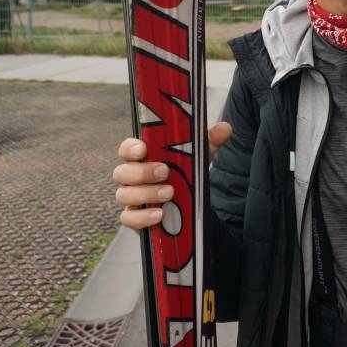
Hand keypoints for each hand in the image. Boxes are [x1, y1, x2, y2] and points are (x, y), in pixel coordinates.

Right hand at [112, 122, 232, 229]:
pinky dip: (143, 217)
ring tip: (169, 194)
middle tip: (165, 172)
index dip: (130, 148)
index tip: (143, 149)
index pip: (126, 149)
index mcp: (142, 157)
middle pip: (121, 172)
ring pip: (124, 195)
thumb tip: (225, 128)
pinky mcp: (134, 217)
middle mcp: (131, 176)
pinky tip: (160, 214)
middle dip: (142, 172)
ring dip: (146, 194)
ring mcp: (131, 197)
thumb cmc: (184, 171)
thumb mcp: (198, 156)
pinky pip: (128, 219)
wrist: (188, 201)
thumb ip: (209, 142)